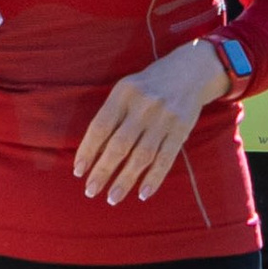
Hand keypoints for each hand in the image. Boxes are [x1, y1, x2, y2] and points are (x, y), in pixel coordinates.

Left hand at [74, 40, 225, 203]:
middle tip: (91, 191)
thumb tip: (92, 154)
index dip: (87, 151)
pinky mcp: (181, 128)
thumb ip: (111, 116)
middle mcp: (143, 105)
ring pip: (142, 155)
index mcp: (123, 92)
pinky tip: (143, 193)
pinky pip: (166, 158)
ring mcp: (164, 117)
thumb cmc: (148, 86)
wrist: (189, 70)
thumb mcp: (126, 90)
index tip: (78, 172)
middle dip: (103, 171)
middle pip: (119, 145)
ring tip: (112, 198)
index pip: (100, 126)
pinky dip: (154, 178)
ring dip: (126, 180)